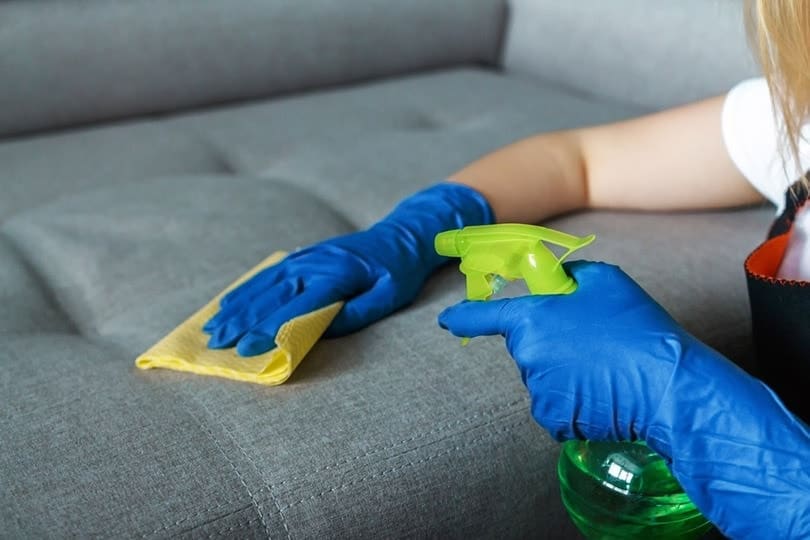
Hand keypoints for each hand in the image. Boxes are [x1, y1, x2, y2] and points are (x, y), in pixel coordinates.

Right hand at [204, 182, 492, 355]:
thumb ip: (357, 313)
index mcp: (336, 274)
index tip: (248, 348)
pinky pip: (266, 275)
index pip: (297, 306)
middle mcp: (313, 263)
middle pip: (271, 296)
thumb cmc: (398, 271)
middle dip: (242, 321)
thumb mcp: (389, 296)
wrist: (400, 236)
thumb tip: (321, 330)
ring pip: (262, 285)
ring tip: (213, 328)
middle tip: (217, 344)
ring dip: (236, 307)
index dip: (270, 328)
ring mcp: (304, 258)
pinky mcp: (300, 257)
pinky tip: (226, 304)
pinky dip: (245, 290)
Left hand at [438, 260, 809, 538]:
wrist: (666, 383)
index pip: (484, 317)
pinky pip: (555, 404)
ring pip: (542, 377)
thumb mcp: (603, 281)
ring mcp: (538, 389)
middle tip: (590, 342)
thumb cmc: (637, 327)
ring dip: (564, 373)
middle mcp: (527, 354)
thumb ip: (567, 278)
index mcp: (532, 318)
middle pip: (526, 347)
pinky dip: (572, 400)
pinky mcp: (553, 418)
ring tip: (603, 368)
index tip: (448, 320)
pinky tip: (600, 392)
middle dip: (551, 343)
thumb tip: (555, 284)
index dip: (464, 317)